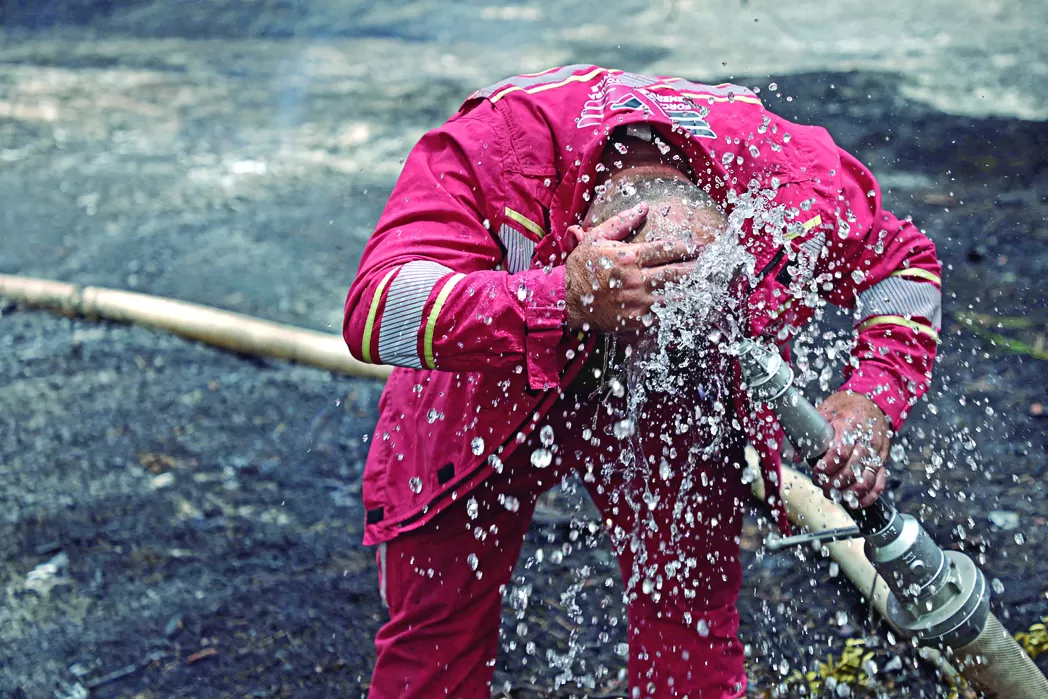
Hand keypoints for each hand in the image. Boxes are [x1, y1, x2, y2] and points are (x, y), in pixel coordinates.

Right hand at [563, 202, 697, 333]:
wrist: (566, 300)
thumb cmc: (582, 268)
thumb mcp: (597, 238)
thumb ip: (622, 222)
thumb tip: (643, 206)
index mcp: (629, 257)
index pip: (667, 249)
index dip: (686, 246)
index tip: (699, 246)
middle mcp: (636, 280)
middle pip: (676, 272)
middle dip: (698, 268)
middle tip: (713, 265)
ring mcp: (638, 302)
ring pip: (675, 296)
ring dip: (694, 290)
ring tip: (710, 286)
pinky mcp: (637, 321)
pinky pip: (664, 316)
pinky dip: (680, 311)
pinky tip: (692, 307)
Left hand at [812, 391, 890, 508]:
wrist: (873, 401)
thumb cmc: (845, 407)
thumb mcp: (824, 412)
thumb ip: (811, 433)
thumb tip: (795, 456)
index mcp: (850, 426)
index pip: (840, 452)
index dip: (827, 466)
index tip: (816, 471)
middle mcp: (867, 440)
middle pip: (852, 470)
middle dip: (834, 482)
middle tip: (821, 484)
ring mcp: (877, 452)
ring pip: (866, 480)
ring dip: (848, 493)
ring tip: (833, 494)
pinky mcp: (883, 460)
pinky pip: (879, 483)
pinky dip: (867, 497)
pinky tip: (853, 501)